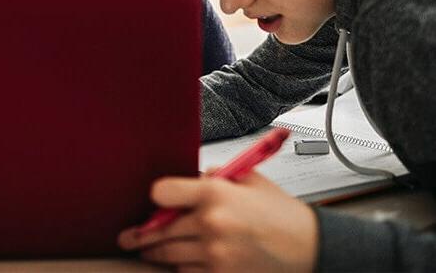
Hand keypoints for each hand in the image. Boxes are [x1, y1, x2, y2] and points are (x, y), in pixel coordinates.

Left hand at [118, 171, 318, 272]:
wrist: (310, 248)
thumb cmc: (279, 212)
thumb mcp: (247, 179)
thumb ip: (215, 176)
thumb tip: (189, 179)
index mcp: (215, 193)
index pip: (163, 192)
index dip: (155, 196)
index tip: (151, 199)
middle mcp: (211, 224)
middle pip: (160, 230)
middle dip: (143, 235)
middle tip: (130, 237)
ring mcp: (215, 254)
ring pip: (170, 255)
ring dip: (157, 254)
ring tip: (147, 250)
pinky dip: (182, 268)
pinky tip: (181, 261)